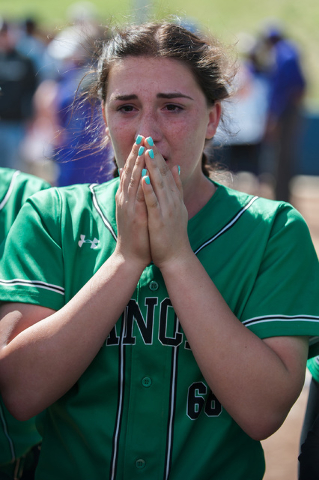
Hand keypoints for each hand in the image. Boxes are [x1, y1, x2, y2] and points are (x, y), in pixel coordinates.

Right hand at [115, 139, 150, 268]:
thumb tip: (140, 181)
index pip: (131, 172)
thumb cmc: (136, 235)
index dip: (135, 156)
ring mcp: (127, 206)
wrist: (130, 256)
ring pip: (131, 181)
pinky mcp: (132, 216)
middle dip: (135, 154)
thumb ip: (138, 196)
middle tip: (140, 136)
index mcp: (127, 197)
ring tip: (141, 148)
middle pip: (129, 172)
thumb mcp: (137, 212)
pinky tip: (143, 173)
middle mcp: (125, 199)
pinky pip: (136, 197)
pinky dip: (139, 185)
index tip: (141, 140)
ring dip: (136, 164)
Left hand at [141, 138, 190, 269]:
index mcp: (174, 198)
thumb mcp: (178, 207)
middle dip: (154, 156)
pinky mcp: (160, 220)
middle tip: (147, 139)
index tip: (150, 142)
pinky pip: (154, 203)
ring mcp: (167, 210)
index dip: (158, 157)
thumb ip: (176, 188)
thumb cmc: (173, 234)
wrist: (176, 257)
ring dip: (153, 168)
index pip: (166, 173)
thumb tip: (176, 167)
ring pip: (159, 185)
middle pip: (163, 175)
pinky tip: (143, 178)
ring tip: (146, 151)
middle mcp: (172, 201)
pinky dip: (149, 190)